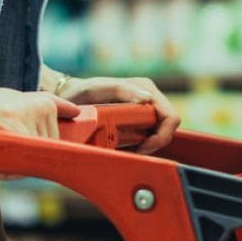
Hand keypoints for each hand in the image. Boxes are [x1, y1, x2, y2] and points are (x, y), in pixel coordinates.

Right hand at [0, 80, 78, 177]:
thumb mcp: (10, 104)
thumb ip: (35, 115)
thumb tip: (64, 128)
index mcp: (41, 102)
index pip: (67, 126)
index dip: (64, 145)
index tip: (64, 154)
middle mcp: (38, 105)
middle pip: (48, 151)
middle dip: (27, 161)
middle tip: (1, 159)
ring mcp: (25, 114)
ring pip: (33, 158)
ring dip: (13, 169)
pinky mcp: (9, 124)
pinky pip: (18, 161)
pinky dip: (4, 171)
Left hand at [58, 75, 180, 153]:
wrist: (71, 96)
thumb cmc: (83, 91)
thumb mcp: (99, 88)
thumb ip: (123, 90)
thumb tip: (148, 99)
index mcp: (146, 89)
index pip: (170, 117)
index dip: (162, 135)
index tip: (144, 146)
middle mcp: (150, 97)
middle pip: (169, 127)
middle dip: (157, 142)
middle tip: (137, 151)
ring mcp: (145, 108)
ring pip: (161, 133)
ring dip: (150, 145)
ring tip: (131, 150)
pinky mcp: (139, 119)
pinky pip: (151, 135)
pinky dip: (144, 144)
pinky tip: (129, 148)